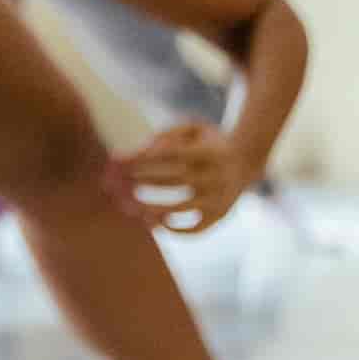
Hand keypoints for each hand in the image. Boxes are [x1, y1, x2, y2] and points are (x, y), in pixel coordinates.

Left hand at [107, 122, 252, 233]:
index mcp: (214, 151)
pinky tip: (156, 222)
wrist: (244, 161)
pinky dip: (176, 230)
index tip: (118, 158)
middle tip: (114, 181)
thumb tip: (139, 152)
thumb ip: (167, 135)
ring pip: (183, 208)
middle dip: (141, 179)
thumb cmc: (206, 143)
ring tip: (128, 207)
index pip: (176, 154)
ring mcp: (221, 198)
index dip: (146, 156)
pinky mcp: (220, 215)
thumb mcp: (193, 129)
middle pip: (175, 180)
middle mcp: (220, 175)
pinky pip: (197, 229)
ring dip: (152, 209)